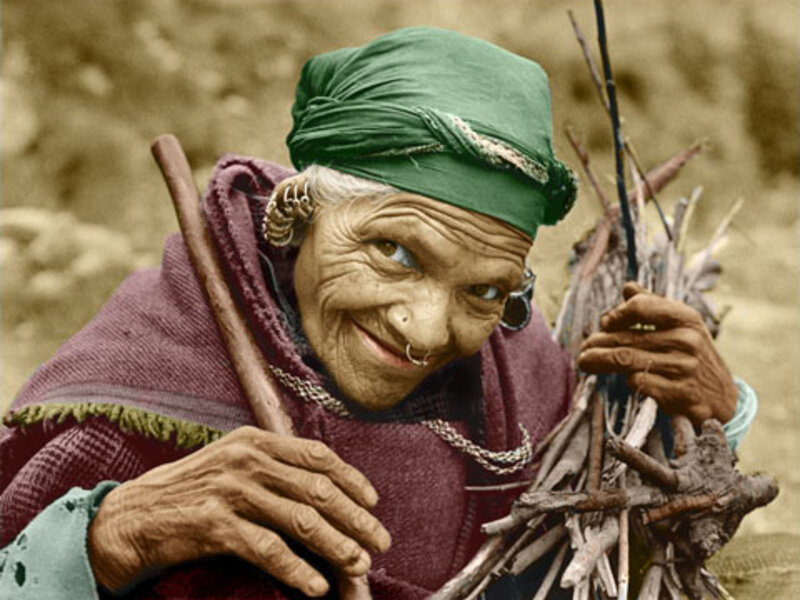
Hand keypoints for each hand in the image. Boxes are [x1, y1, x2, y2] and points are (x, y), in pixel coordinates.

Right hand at [87, 426, 390, 596]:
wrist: (133, 517)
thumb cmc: (191, 492)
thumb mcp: (231, 465)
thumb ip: (272, 467)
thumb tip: (323, 486)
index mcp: (255, 440)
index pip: (317, 456)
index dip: (351, 480)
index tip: (373, 503)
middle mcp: (246, 459)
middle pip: (317, 489)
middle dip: (355, 517)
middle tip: (380, 540)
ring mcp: (230, 490)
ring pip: (300, 520)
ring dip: (336, 545)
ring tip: (358, 564)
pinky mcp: (215, 524)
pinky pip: (268, 550)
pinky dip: (297, 570)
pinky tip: (316, 585)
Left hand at [577, 282, 736, 426]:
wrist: (723, 398)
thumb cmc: (694, 356)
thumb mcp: (682, 326)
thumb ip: (654, 306)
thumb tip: (627, 287)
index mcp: (686, 317)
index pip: (641, 306)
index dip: (617, 314)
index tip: (605, 323)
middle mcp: (687, 340)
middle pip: (627, 338)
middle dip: (598, 343)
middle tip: (583, 349)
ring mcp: (684, 367)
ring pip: (627, 360)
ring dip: (600, 361)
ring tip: (585, 362)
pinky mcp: (680, 393)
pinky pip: (638, 383)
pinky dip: (628, 380)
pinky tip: (626, 380)